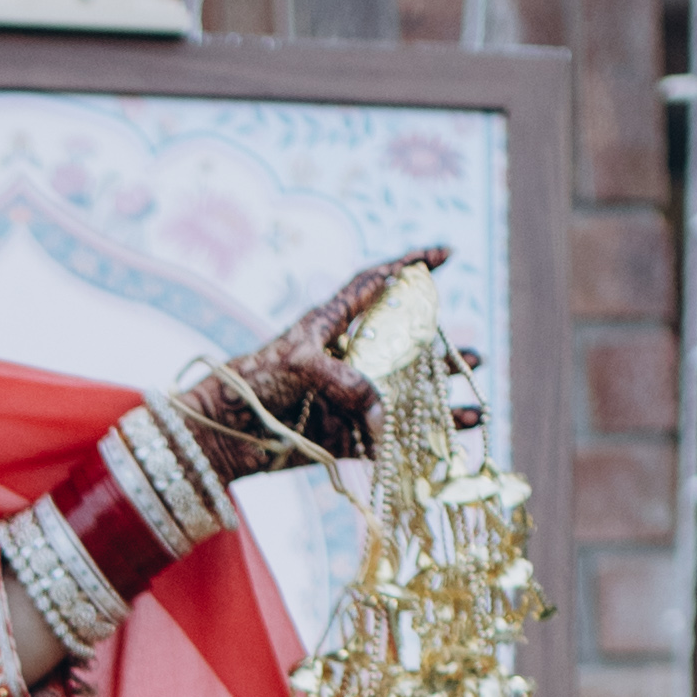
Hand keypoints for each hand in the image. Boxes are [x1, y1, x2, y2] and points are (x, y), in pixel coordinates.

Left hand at [187, 245, 482, 480]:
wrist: (221, 434)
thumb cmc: (255, 384)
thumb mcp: (303, 366)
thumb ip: (349, 382)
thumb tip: (385, 417)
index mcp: (330, 323)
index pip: (375, 283)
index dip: (409, 264)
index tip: (444, 255)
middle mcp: (346, 358)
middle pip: (403, 349)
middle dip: (440, 354)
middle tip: (475, 357)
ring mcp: (346, 398)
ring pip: (403, 397)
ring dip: (439, 402)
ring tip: (475, 403)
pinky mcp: (342, 435)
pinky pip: (388, 439)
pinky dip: (418, 442)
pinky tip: (449, 442)